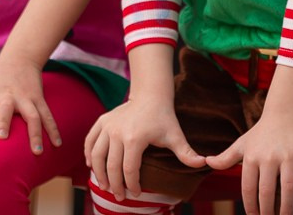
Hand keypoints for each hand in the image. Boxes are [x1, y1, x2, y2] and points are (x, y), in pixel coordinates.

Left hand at [0, 52, 58, 153]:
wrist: (20, 58)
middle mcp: (8, 96)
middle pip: (6, 109)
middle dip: (3, 122)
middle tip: (1, 137)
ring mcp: (26, 98)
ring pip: (32, 115)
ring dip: (34, 133)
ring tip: (37, 152)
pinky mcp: (39, 99)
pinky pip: (47, 116)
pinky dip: (53, 130)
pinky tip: (57, 144)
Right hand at [85, 96, 204, 200]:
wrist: (150, 95)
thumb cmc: (164, 118)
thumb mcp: (175, 135)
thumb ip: (186, 152)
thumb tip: (204, 163)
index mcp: (135, 138)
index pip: (129, 169)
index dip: (132, 185)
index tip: (136, 194)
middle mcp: (118, 132)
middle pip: (112, 166)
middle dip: (115, 185)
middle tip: (120, 196)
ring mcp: (108, 126)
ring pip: (97, 155)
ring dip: (99, 174)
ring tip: (104, 186)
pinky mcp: (102, 121)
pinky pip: (90, 142)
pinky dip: (89, 155)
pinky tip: (92, 167)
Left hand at [205, 112, 292, 214]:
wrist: (285, 113)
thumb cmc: (261, 133)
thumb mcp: (242, 144)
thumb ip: (226, 157)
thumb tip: (207, 162)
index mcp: (252, 157)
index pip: (248, 188)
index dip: (250, 206)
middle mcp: (269, 157)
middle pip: (267, 191)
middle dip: (267, 211)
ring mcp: (288, 155)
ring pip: (288, 186)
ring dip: (287, 206)